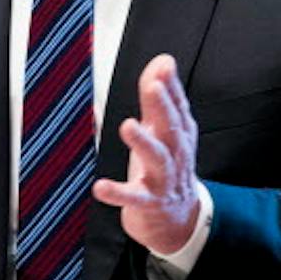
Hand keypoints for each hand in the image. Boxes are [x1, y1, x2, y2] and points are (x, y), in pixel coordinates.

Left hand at [92, 54, 202, 256]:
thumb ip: (160, 96)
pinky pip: (134, 198)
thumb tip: (163, 60)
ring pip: (158, 159)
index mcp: (180, 134)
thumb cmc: (167, 167)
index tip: (163, 66)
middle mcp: (176, 154)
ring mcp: (164, 179)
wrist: (178, 219)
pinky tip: (100, 187)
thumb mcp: (163, 130)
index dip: (171, 87)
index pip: (178, 107)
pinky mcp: (149, 202)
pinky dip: (118, 193)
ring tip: (127, 126)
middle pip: (172, 128)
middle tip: (152, 86)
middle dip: (163, 107)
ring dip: (143, 142)